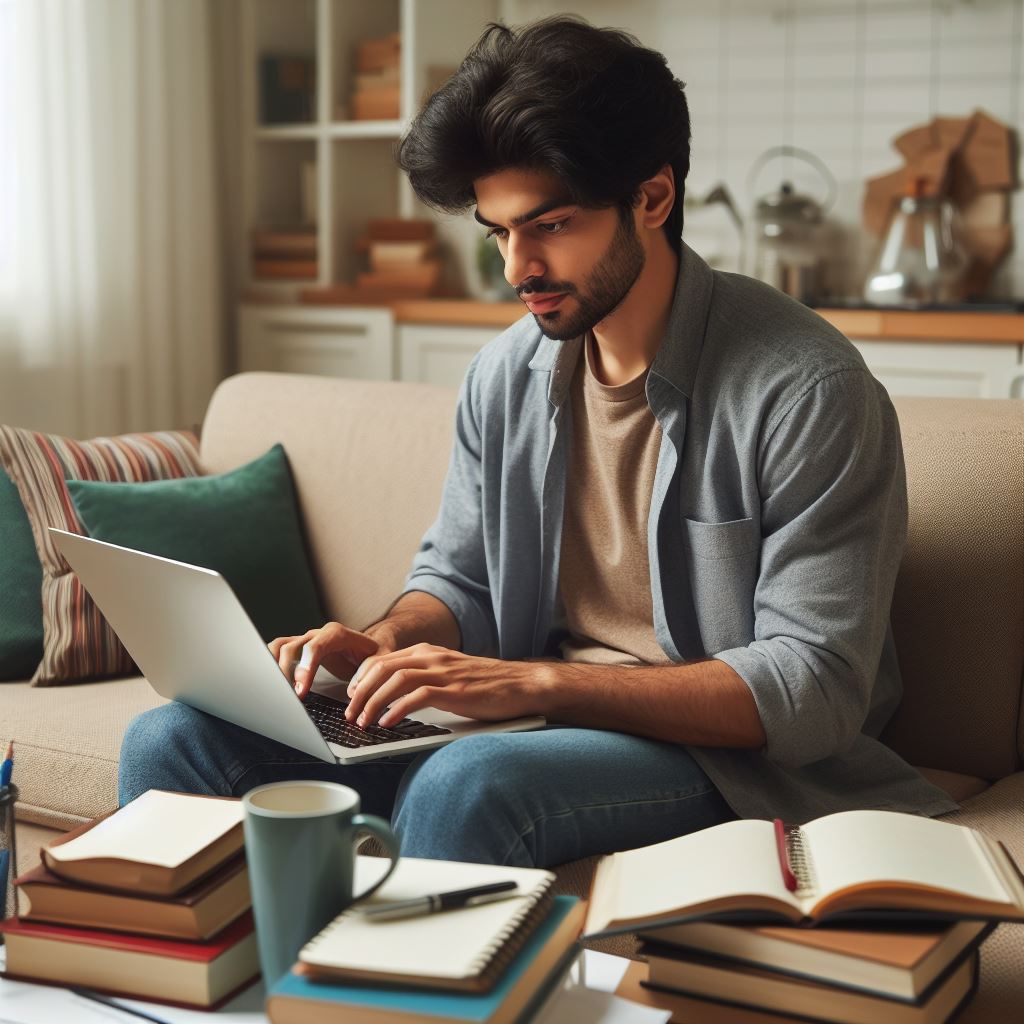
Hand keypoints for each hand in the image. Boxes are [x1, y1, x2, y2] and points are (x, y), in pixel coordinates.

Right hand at [268, 622, 384, 698]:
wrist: (372, 646)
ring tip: (276, 689)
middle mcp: (318, 634)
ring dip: (274, 666)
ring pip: (281, 646)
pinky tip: (270, 681)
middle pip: (293, 646)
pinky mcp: (299, 649)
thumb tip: (354, 690)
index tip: (301, 689)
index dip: (305, 667)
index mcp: (338, 634)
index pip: (316, 647)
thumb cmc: (376, 654)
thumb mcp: (382, 661)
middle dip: (287, 672)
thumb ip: (371, 673)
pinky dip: (270, 663)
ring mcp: (307, 640)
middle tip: (290, 695)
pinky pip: (278, 651)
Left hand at [344, 644, 546, 727]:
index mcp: (429, 652)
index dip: (361, 678)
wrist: (522, 684)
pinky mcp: (456, 691)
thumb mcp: (450, 675)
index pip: (382, 659)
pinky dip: (398, 709)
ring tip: (363, 721)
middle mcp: (433, 657)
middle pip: (383, 667)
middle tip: (349, 714)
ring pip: (395, 680)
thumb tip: (394, 699)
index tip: (351, 697)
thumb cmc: (487, 685)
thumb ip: (425, 678)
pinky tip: (388, 722)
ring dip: (373, 701)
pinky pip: (418, 696)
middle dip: (359, 692)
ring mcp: (444, 672)